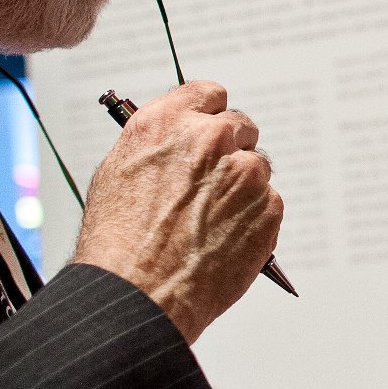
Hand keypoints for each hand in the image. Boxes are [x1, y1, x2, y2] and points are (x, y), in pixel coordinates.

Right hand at [72, 80, 284, 342]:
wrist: (139, 294)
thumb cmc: (118, 244)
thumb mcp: (119, 173)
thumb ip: (159, 145)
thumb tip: (179, 140)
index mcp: (167, 123)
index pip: (209, 93)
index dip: (210, 114)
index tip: (211, 128)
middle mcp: (210, 139)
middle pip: (240, 127)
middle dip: (229, 150)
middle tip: (212, 183)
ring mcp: (244, 173)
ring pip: (256, 166)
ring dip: (242, 186)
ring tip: (210, 221)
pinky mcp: (268, 207)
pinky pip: (268, 202)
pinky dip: (253, 217)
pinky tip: (223, 238)